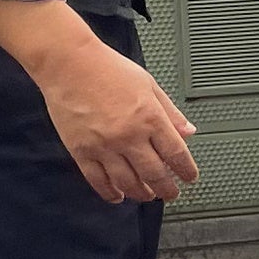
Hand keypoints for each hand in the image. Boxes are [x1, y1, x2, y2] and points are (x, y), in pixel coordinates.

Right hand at [29, 33, 200, 203]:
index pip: (176, 154)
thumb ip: (170, 112)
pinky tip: (117, 196)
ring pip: (128, 183)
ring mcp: (104, 146)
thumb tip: (188, 132)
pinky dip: (110, 193)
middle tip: (170, 193)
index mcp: (150, 117)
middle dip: (166, 189)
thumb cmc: (106, 68)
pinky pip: (98, 181)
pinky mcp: (81, 151)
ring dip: (141, 194)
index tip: (189, 177)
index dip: (186, 171)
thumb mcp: (148, 84)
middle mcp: (129, 136)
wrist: (68, 63)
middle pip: (155, 174)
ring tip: (147, 195)